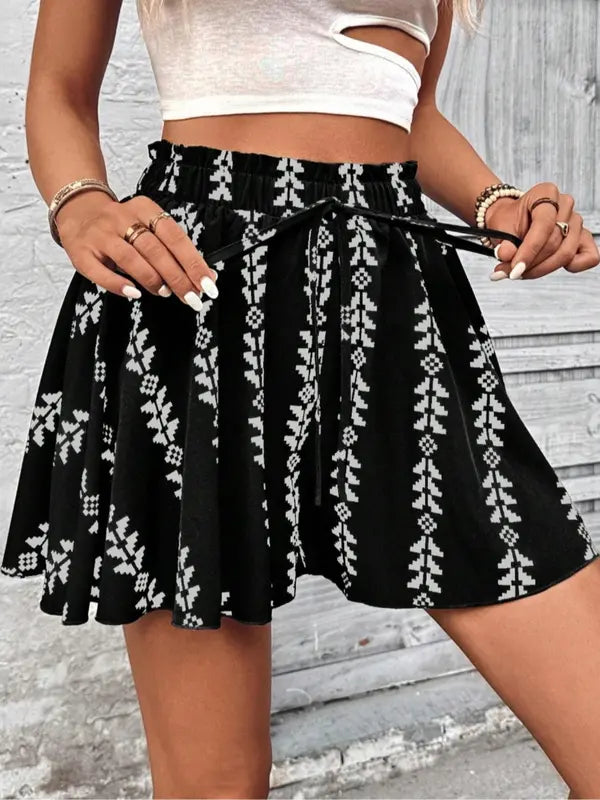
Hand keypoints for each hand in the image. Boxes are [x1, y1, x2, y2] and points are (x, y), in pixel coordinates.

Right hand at [55, 190, 217, 308]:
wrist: (77, 210)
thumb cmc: (121, 226)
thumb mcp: (148, 227)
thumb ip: (173, 249)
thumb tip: (206, 276)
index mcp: (144, 209)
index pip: (174, 236)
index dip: (193, 262)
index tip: (208, 283)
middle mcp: (121, 218)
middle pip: (155, 249)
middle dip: (177, 277)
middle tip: (192, 298)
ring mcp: (100, 235)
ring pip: (131, 259)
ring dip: (152, 279)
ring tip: (165, 293)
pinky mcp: (81, 252)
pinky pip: (100, 272)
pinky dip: (118, 284)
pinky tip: (134, 293)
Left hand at [484, 182, 599, 280]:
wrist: (511, 222)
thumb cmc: (508, 221)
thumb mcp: (499, 228)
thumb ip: (503, 242)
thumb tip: (506, 255)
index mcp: (546, 193)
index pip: (544, 224)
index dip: (529, 251)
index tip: (515, 270)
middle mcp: (565, 204)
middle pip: (554, 243)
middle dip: (531, 264)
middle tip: (511, 273)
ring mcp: (576, 221)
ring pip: (566, 253)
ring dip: (542, 269)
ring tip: (520, 272)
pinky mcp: (582, 238)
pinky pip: (589, 257)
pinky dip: (573, 267)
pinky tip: (548, 266)